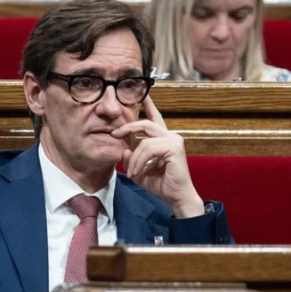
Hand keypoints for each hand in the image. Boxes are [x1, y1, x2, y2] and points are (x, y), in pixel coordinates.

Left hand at [111, 96, 203, 217]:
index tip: (141, 95)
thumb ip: (129, 159)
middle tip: (114, 134)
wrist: (175, 196)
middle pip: (145, 124)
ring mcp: (174, 140)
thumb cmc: (161, 184)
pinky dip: (139, 161)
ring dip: (133, 158)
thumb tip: (123, 149)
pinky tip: (137, 172)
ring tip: (132, 172)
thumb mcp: (138, 170)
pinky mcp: (174, 148)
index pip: (154, 118)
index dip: (148, 105)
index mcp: (162, 139)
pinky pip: (149, 149)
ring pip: (144, 141)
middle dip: (128, 127)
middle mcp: (170, 136)